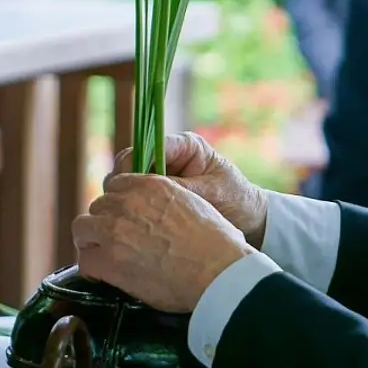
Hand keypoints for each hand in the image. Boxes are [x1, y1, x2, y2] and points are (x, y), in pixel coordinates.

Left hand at [74, 172, 248, 311]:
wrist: (217, 272)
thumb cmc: (217, 244)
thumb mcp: (194, 203)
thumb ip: (168, 200)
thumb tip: (162, 214)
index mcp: (150, 185)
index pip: (116, 186)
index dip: (119, 205)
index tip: (124, 219)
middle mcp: (127, 203)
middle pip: (97, 207)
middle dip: (104, 224)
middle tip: (117, 243)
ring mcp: (114, 231)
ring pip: (82, 229)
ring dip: (92, 243)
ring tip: (106, 258)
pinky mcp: (108, 261)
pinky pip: (85, 261)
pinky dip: (93, 271)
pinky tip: (106, 277)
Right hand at [105, 131, 267, 247]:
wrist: (249, 218)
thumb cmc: (236, 200)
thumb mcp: (211, 194)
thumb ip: (181, 190)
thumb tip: (148, 191)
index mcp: (185, 146)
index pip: (148, 146)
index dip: (133, 165)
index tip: (125, 187)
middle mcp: (170, 155)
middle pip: (133, 161)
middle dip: (123, 182)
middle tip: (118, 205)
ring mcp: (162, 174)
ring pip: (130, 180)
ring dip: (124, 197)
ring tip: (123, 216)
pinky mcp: (159, 192)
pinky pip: (137, 196)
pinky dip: (131, 207)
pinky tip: (129, 222)